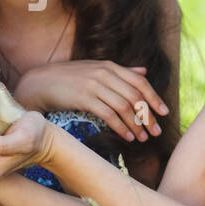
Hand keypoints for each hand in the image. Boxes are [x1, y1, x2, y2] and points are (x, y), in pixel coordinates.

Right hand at [15, 60, 168, 142]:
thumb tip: (144, 72)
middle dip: (148, 116)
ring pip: (124, 107)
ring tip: (142, 138)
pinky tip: (127, 137)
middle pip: (135, 97)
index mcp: (109, 66)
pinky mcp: (84, 99)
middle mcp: (104, 74)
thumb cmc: (69, 78)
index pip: (140, 82)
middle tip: (156, 132)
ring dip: (136, 125)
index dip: (154, 98)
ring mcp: (94, 86)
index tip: (164, 113)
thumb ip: (121, 72)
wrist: (40, 83)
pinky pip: (109, 115)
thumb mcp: (96, 69)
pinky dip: (121, 127)